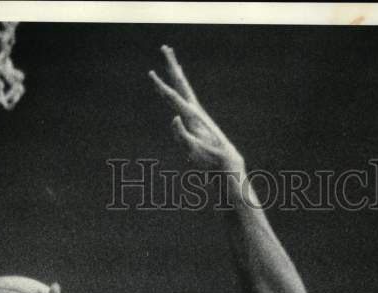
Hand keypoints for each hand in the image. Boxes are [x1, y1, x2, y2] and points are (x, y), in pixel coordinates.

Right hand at [149, 45, 243, 172]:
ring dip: (176, 73)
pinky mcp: (198, 118)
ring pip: (184, 88)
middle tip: (165, 47)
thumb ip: (181, 135)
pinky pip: (187, 97)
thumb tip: (173, 117)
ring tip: (172, 61)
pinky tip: (180, 83)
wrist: (226, 160)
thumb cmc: (208, 158)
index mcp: (191, 116)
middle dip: (172, 65)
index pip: (173, 97)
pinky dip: (182, 86)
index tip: (151, 73)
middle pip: (181, 83)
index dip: (161, 86)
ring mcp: (197, 113)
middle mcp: (195, 109)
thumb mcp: (192, 150)